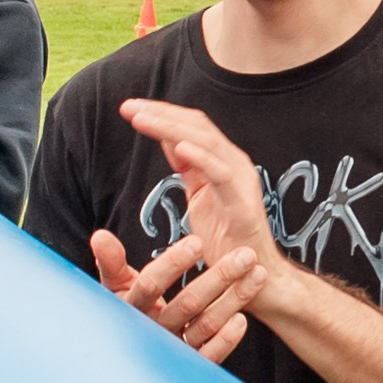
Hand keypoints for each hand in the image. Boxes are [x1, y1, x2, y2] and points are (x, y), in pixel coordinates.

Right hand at [90, 225, 266, 364]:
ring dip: (234, 300)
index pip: (151, 285)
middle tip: (245, 255)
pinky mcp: (190, 366)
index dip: (173, 264)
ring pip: (204, 326)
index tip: (198, 242)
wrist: (129, 356)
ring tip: (257, 275)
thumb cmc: (129, 309)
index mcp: (131, 307)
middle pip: (186, 304)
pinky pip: (209, 356)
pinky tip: (243, 320)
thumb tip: (100, 236)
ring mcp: (172, 349)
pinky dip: (226, 340)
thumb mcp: (116, 286)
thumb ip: (112, 261)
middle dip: (219, 277)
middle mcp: (151, 330)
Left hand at [116, 99, 295, 313]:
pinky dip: (200, 157)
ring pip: (205, 142)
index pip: (190, 125)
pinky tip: (178, 147)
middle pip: (195, 126)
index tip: (130, 108)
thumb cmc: (227, 238)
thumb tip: (170, 140)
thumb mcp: (200, 195)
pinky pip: (220, 173)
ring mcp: (239, 180)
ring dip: (171, 127)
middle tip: (128, 108)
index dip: (161, 113)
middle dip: (160, 113)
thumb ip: (189, 168)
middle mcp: (233, 162)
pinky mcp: (242, 202)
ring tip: (141, 119)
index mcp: (221, 160)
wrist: (253, 274)